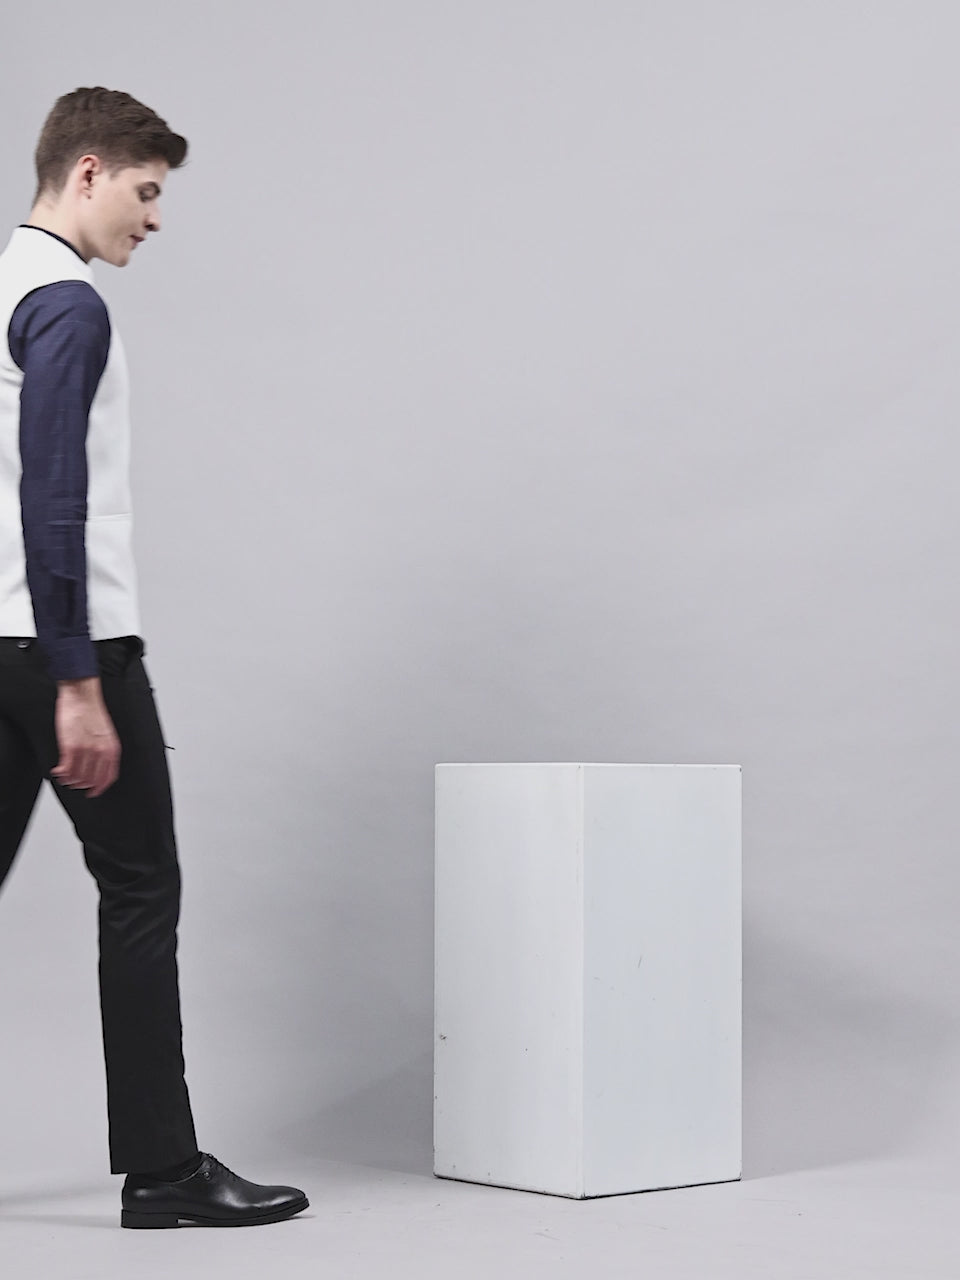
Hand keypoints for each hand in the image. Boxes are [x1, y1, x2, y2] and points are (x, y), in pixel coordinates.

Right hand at [51, 677, 120, 798]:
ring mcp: (86, 750)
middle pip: (92, 780)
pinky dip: (61, 773)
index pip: (108, 777)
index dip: (99, 788)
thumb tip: (97, 766)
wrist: (82, 696)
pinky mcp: (71, 747)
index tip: (93, 792)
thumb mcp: (106, 733)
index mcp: (112, 749)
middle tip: (74, 783)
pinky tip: (57, 771)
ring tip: (64, 776)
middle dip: (82, 785)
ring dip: (69, 780)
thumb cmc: (92, 712)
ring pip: (78, 777)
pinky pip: (66, 769)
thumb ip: (104, 750)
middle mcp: (101, 752)